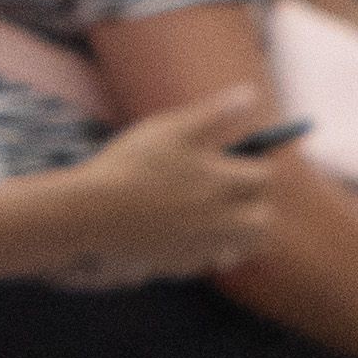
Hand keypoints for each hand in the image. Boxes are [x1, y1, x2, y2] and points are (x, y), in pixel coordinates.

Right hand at [52, 90, 281, 284]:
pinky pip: (213, 261)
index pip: (265, 177)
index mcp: (222, 182)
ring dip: (244, 230)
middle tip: (241, 190)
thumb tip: (251, 94)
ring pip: (244, 245)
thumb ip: (216, 113)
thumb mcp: (173, 127)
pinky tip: (197, 232)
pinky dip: (215, 249)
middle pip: (263, 219)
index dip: (260, 165)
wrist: (92, 212)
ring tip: (226, 213)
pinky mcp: (183, 264)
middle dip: (259, 203)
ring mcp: (202, 245)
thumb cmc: (131, 164)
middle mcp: (220, 218)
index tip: (247, 158)